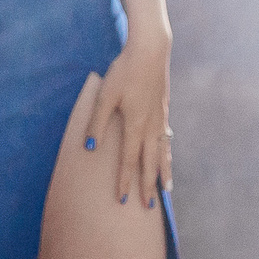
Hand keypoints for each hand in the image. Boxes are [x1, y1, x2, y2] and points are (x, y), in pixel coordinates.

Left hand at [85, 33, 172, 209]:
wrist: (150, 51)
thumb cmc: (124, 71)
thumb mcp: (105, 94)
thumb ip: (97, 121)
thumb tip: (90, 147)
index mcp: (135, 125)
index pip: (129, 160)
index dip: (125, 181)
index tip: (122, 199)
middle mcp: (151, 126)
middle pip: (150, 162)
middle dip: (148, 185)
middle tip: (149, 207)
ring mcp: (160, 119)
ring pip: (163, 152)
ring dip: (163, 172)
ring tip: (166, 190)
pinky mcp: (164, 109)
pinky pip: (167, 139)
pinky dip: (168, 152)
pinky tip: (167, 154)